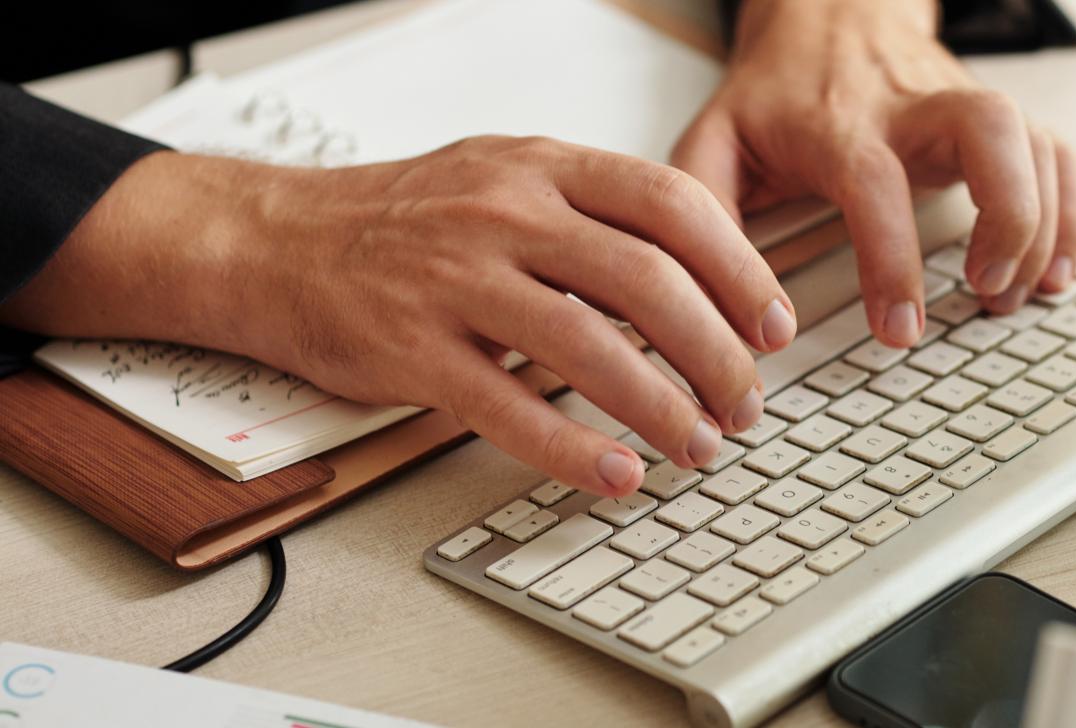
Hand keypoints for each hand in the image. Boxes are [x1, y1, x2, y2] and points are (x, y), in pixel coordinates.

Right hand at [0, 137, 797, 495]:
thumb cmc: (400, 217)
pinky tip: (615, 473)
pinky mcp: (413, 350)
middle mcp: (504, 214)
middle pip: (647, 282)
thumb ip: (592, 214)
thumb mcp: (503, 179)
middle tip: (747, 403)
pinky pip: (508, 409)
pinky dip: (572, 448)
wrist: (273, 240)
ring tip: (700, 446)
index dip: (739, 269)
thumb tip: (695, 279)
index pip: (671, 206)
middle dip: (716, 353)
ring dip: (661, 407)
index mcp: (540, 167)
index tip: (773, 324)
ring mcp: (456, 280)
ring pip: (589, 347)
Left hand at [673, 0, 1075, 347]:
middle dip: (1005, 215)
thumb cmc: (773, 90)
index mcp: (838, 121)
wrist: (827, 13)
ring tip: (1011, 296)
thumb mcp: (715, 140)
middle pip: (987, 130)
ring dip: (1042, 226)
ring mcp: (962, 107)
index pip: (874, 183)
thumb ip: (706, 212)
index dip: (892, 258)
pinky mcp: (995, 120)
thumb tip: (720, 303)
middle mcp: (911, 107)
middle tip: (987, 290)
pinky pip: (1058, 153)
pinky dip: (1071, 214)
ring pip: (1033, 141)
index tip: (899, 327)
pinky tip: (1056, 271)